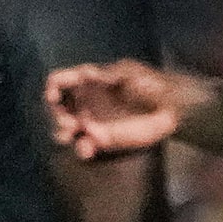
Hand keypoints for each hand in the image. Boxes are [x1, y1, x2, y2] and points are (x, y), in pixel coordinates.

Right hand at [45, 60, 211, 159]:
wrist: (170, 107)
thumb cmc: (150, 84)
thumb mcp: (129, 73)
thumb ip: (107, 75)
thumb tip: (86, 73)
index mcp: (87, 82)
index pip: (59, 82)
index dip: (52, 88)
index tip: (53, 97)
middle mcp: (84, 102)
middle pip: (57, 108)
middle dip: (56, 115)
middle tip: (67, 123)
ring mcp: (91, 122)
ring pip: (65, 129)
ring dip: (62, 133)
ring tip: (71, 134)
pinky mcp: (102, 141)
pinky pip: (83, 146)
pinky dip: (82, 148)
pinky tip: (88, 148)